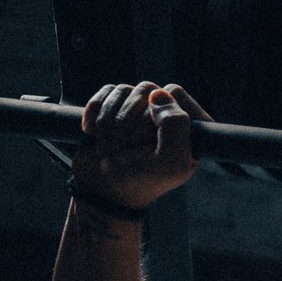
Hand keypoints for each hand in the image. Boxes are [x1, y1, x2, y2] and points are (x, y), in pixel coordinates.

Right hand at [71, 81, 208, 210]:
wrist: (102, 191)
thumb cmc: (140, 180)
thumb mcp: (169, 162)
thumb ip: (176, 126)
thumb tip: (158, 94)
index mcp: (189, 128)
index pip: (175, 93)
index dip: (158, 114)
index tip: (150, 141)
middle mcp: (165, 115)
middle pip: (148, 90)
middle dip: (129, 121)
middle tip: (125, 149)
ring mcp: (139, 110)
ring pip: (124, 90)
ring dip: (110, 121)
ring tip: (109, 147)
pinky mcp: (113, 107)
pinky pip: (104, 92)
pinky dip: (95, 112)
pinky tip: (92, 132)